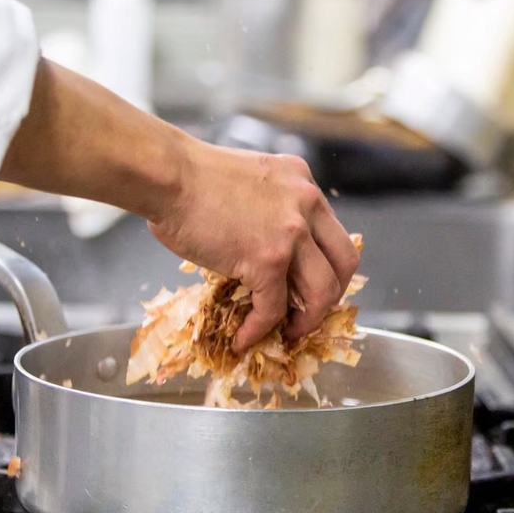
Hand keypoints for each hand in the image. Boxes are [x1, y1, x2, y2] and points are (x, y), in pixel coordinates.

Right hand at [147, 142, 359, 350]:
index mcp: (303, 182)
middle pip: (345, 261)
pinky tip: (244, 337)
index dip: (326, 262)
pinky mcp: (268, 260)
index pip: (332, 230)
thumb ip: (269, 207)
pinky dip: (259, 329)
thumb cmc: (189, 177)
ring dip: (308, 320)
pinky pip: (273, 308)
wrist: (168, 175)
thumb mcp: (251, 179)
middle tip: (311, 310)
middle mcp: (307, 204)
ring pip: (323, 291)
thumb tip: (261, 244)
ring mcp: (291, 233)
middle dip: (333, 293)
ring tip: (289, 333)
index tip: (311, 281)